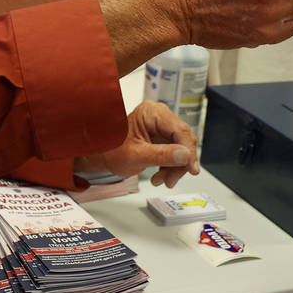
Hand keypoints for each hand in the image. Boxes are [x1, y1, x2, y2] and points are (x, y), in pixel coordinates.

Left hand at [74, 101, 199, 187]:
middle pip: (183, 140)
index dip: (188, 151)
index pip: (179, 130)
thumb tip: (184, 155)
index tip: (191, 168)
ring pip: (181, 149)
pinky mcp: (162, 137)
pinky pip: (175, 153)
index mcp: (151, 113)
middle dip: (179, 163)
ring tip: (162, 180)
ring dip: (174, 168)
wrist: (101, 155)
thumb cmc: (110, 149)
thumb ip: (161, 155)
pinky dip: (170, 167)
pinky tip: (161, 176)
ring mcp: (161, 127)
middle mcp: (159, 116)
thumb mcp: (136, 155)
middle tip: (171, 179)